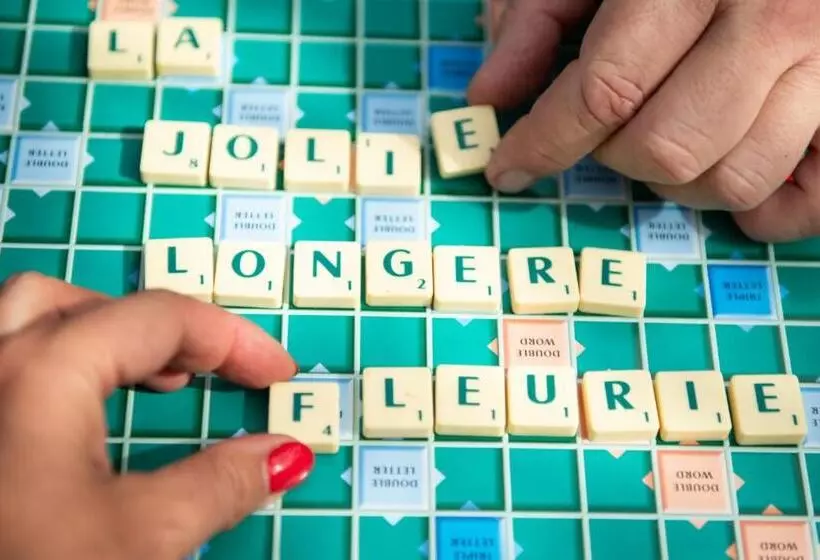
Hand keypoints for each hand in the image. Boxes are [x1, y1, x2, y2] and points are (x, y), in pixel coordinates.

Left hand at [0, 273, 313, 559]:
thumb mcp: (140, 540)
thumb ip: (221, 484)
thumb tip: (284, 455)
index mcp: (42, 372)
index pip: (161, 318)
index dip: (234, 340)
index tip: (276, 374)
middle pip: (88, 303)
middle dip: (164, 329)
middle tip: (214, 372)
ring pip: (30, 318)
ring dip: (103, 333)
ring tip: (151, 375)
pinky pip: (6, 359)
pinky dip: (61, 362)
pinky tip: (81, 412)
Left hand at [470, 0, 819, 241]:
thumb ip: (539, 18)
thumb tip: (489, 94)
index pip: (606, 91)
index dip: (544, 142)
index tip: (507, 168)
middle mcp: (779, 17)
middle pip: (667, 148)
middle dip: (612, 157)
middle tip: (602, 131)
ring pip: (734, 179)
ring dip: (677, 182)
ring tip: (662, 139)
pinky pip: (806, 199)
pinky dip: (759, 206)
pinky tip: (723, 166)